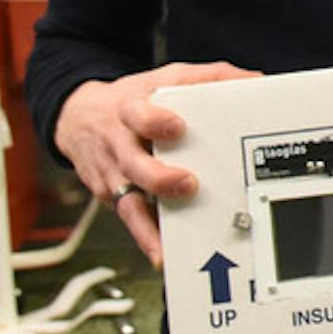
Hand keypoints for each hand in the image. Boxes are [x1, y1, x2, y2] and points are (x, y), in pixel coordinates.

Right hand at [53, 60, 258, 267]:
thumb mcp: (167, 79)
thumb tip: (253, 81)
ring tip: (167, 246)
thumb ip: (210, 78)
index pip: (139, 115)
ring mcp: (113, 175)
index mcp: (132, 112)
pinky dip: (145, 238)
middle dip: (159, 178)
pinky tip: (162, 255)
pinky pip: (130, 219)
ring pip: (127, 203)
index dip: (154, 121)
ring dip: (148, 226)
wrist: (79, 118)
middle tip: (187, 185)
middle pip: (134, 165)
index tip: (176, 127)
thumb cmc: (132, 101)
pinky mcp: (111, 197)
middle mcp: (120, 145)